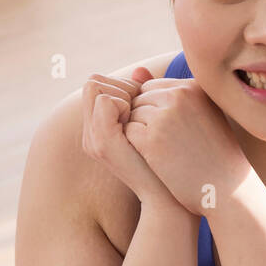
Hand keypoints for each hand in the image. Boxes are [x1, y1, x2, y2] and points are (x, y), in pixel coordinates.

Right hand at [82, 67, 190, 212]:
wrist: (174, 196)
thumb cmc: (172, 163)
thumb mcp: (155, 124)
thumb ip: (142, 97)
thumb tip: (141, 69)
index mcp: (100, 130)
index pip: (96, 84)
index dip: (123, 85)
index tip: (147, 103)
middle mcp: (90, 134)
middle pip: (92, 82)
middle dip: (122, 86)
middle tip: (146, 108)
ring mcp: (93, 139)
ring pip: (94, 86)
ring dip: (124, 92)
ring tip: (145, 117)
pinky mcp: (102, 143)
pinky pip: (104, 100)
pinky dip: (124, 101)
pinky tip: (143, 121)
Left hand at [124, 75, 248, 217]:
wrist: (226, 188)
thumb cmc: (214, 153)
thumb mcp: (201, 113)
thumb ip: (169, 92)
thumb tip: (135, 70)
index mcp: (193, 86)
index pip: (152, 88)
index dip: (155, 111)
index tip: (171, 131)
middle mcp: (180, 95)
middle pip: (139, 100)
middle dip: (146, 121)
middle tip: (168, 144)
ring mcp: (164, 115)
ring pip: (131, 115)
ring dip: (141, 134)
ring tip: (165, 151)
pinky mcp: (151, 138)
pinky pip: (128, 132)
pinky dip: (137, 146)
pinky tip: (157, 158)